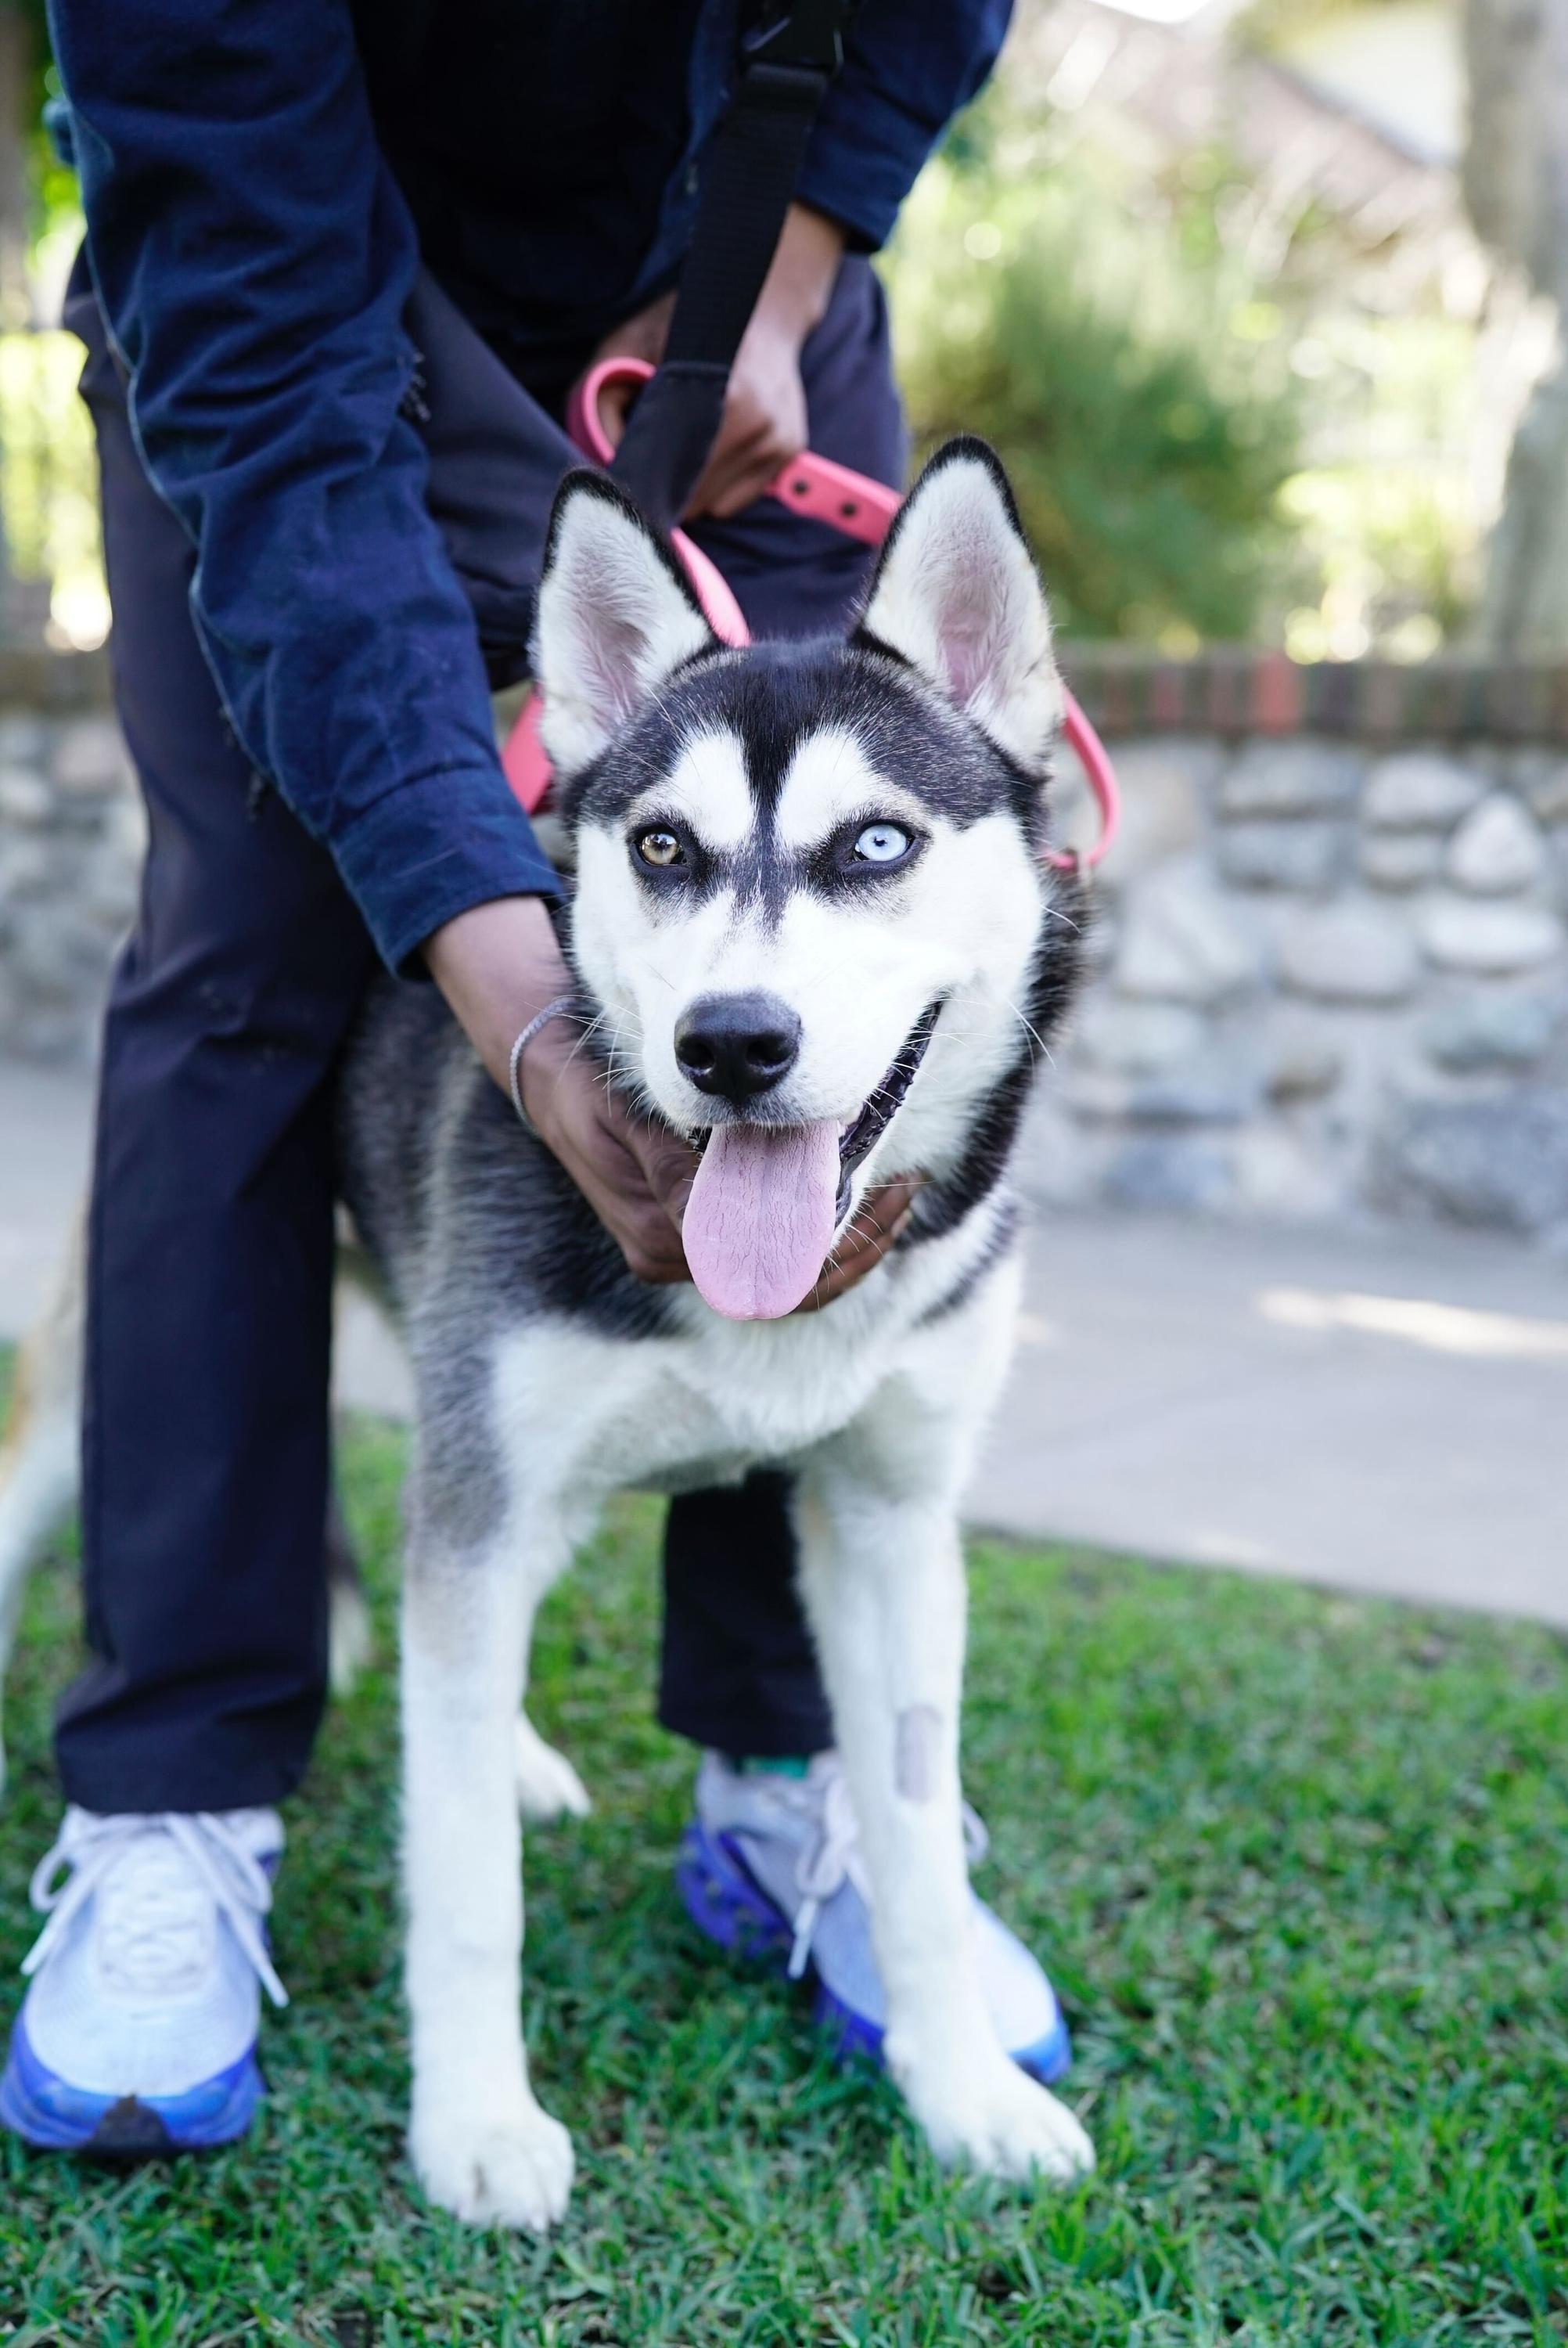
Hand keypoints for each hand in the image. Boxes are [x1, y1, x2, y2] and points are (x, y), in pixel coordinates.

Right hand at [424, 896, 914, 1298]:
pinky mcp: (687, 1232)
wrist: (547, 1076)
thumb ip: (681, 1164)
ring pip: (784, 1278)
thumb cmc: (589, 1085)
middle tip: (906, 1191)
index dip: (838, 1242)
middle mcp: (671, 1257)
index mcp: (660, 1237)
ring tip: (897, 1195)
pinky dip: (816, 1234)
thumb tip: (741, 1203)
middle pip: (787, 1287)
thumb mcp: (631, 1117)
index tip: (884, 1190)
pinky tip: (854, 1196)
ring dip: (846, 1247)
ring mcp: (679, 1251)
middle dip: (857, 1250)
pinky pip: (766, 1251)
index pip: (769, 1267)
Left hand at [592, 202, 844, 520]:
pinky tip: (715, 445)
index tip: (626, 481)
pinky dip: (719, 484)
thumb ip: (602, 399)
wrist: (763, 305)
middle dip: (666, 488)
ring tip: (687, 443)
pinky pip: (738, 499)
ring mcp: (779, 440)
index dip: (643, 486)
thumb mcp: (630, 343)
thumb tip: (605, 460)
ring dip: (694, 488)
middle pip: (694, 501)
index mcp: (726, 401)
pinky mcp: (789, 450)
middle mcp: (759, 426)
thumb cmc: (687, 323)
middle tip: (651, 459)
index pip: (672, 479)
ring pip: (716, 507)